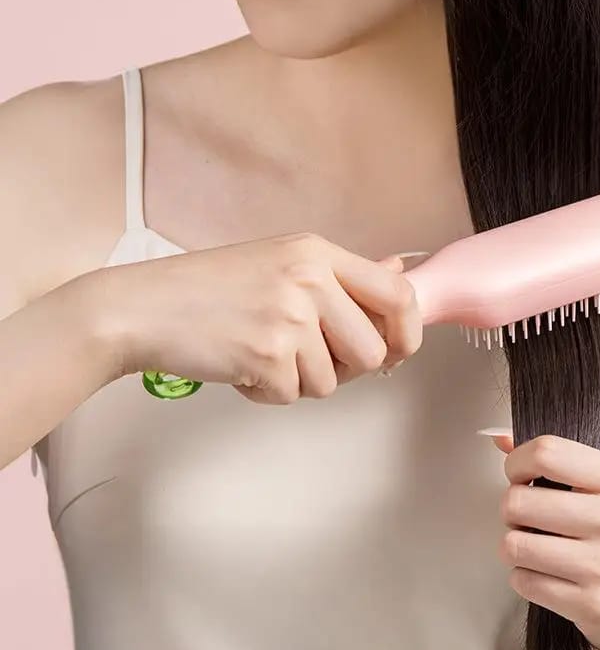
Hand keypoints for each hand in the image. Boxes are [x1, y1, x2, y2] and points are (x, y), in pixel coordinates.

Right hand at [89, 233, 421, 403]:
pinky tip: (240, 367)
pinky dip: (267, 393)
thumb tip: (399, 271)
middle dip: (344, 369)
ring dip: (298, 381)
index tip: (396, 351)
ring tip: (259, 354)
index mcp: (318, 253)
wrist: (143, 308)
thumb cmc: (209, 290)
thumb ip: (343, 276)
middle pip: (372, 352)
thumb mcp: (282, 264)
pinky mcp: (267, 355)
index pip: (398, 295)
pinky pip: (293, 396)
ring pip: (332, 382)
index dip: (407, 331)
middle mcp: (310, 280)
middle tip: (304, 358)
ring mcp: (289, 317)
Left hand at [487, 431, 599, 649]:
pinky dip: (525, 577)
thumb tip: (499, 438)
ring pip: (514, 545)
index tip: (520, 476)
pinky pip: (523, 581)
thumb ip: (553, 460)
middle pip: (519, 501)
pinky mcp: (593, 605)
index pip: (546, 452)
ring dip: (514, 546)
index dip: (517, 463)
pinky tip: (548, 574)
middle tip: (528, 519)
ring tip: (536, 546)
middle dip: (511, 510)